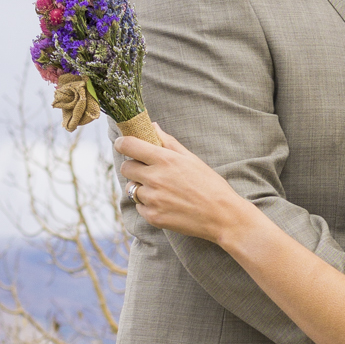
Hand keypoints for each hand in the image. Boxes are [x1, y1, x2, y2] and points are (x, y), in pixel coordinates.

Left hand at [114, 125, 243, 243]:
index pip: (128, 145)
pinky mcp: (153, 217)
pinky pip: (139, 207)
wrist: (222, 216)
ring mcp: (153, 199)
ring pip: (131, 189)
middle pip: (125, 168)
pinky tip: (164, 204)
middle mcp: (155, 179)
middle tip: (146, 171)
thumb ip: (168, 142)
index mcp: (165, 160)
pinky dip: (147, 205)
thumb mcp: (191, 159)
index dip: (122, 143)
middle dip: (133, 167)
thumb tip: (153, 126)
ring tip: (160, 191)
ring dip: (140, 188)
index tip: (123, 144)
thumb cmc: (210, 185)